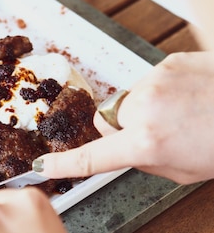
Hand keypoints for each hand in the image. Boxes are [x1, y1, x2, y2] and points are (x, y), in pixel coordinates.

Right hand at [36, 51, 213, 184]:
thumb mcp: (182, 171)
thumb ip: (144, 160)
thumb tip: (126, 146)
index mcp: (147, 143)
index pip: (93, 158)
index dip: (65, 165)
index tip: (41, 168)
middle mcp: (144, 109)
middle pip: (108, 121)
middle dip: (123, 129)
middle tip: (158, 134)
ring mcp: (155, 81)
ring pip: (129, 100)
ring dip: (145, 108)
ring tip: (183, 112)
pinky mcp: (167, 62)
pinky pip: (149, 81)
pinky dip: (163, 91)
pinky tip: (190, 96)